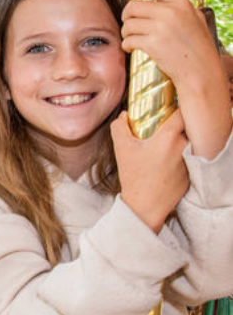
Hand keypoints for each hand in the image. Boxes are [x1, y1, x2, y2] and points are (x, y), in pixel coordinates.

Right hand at [112, 109, 188, 232]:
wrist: (145, 206)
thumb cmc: (134, 177)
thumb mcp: (121, 148)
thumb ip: (120, 127)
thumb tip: (124, 115)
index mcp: (169, 137)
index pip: (181, 112)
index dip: (175, 108)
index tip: (168, 109)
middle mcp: (185, 147)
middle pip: (186, 127)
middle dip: (176, 126)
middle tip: (163, 128)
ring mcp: (192, 160)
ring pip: (189, 143)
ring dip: (180, 142)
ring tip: (164, 148)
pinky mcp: (194, 173)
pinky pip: (190, 158)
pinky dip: (181, 157)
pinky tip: (167, 163)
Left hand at [122, 0, 219, 91]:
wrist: (201, 71)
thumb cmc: (197, 46)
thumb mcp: (194, 18)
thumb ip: (177, 7)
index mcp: (181, 3)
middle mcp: (170, 12)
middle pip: (133, 6)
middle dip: (127, 16)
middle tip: (129, 24)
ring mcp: (160, 28)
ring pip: (128, 24)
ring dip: (126, 32)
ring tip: (132, 38)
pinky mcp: (152, 44)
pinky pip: (128, 40)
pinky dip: (127, 45)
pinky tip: (132, 48)